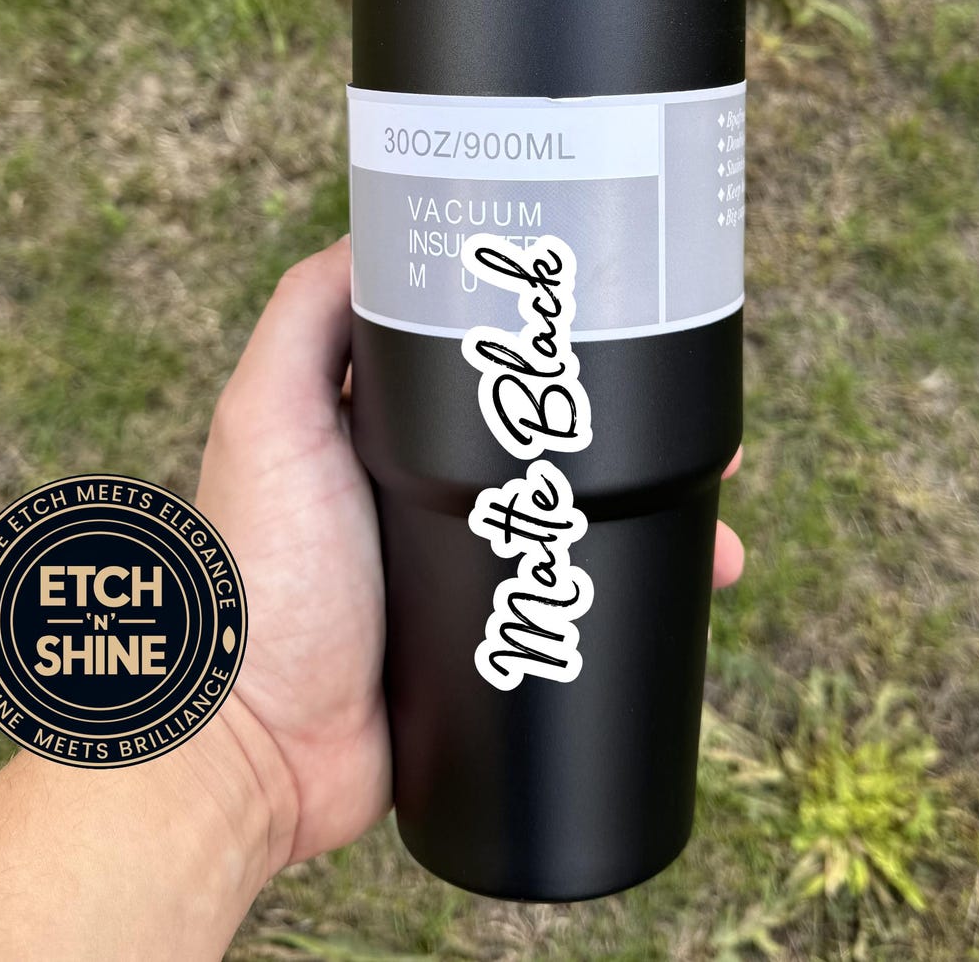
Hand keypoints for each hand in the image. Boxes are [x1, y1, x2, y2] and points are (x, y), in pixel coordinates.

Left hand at [197, 237, 745, 874]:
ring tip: (722, 523)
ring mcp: (468, 563)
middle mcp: (430, 486)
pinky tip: (697, 584)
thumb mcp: (266, 416)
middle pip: (555, 438)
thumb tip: (376, 232)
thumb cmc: (256, 573)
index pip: (489, 361)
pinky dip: (641, 589)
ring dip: (664, 515)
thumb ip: (305, 317)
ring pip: (587, 519)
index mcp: (385, 425)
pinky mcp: (493, 636)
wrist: (258, 746)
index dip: (562, 342)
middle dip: (639, 432)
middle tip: (712, 439)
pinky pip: (581, 601)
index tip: (634, 325)